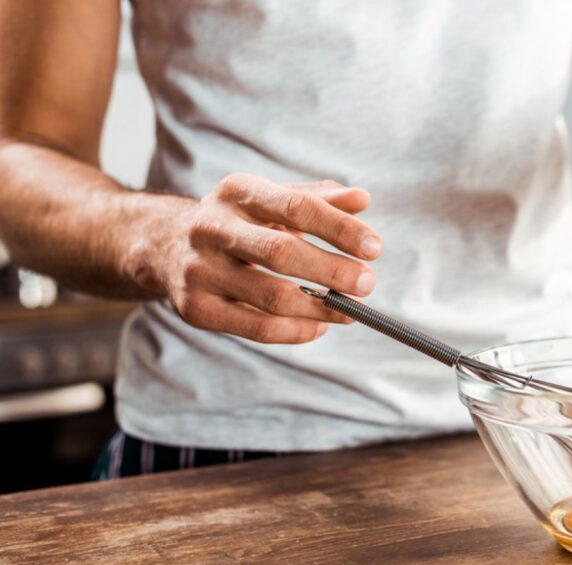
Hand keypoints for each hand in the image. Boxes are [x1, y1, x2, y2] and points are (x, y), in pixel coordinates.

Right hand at [147, 174, 381, 343]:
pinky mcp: (195, 309)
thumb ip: (318, 200)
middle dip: (332, 271)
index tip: (375, 248)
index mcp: (238, 192)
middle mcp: (213, 227)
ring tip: (350, 311)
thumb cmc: (238, 222)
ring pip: (271, 296)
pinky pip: (256, 327)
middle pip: (281, 253)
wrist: (163, 246)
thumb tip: (362, 200)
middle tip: (368, 283)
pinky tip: (320, 327)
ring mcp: (200, 270)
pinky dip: (296, 332)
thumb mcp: (271, 199)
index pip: (297, 207)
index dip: (340, 229)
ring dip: (319, 307)